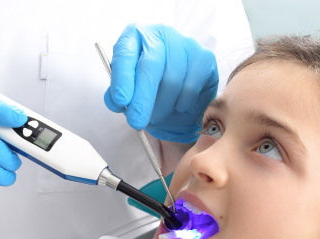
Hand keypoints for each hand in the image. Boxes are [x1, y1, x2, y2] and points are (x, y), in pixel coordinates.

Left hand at [104, 24, 218, 142]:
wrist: (178, 104)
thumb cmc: (150, 95)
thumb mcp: (129, 96)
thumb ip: (118, 97)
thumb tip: (115, 101)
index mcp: (135, 37)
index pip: (125, 53)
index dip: (122, 78)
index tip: (120, 100)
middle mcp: (161, 34)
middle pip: (151, 66)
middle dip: (142, 99)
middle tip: (137, 122)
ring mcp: (185, 44)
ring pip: (172, 79)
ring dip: (162, 106)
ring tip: (157, 115)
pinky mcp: (204, 58)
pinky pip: (191, 87)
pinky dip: (181, 104)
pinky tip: (177, 107)